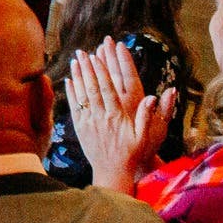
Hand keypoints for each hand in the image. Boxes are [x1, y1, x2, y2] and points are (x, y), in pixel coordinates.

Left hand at [65, 37, 174, 192]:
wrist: (113, 171)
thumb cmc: (133, 153)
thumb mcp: (146, 136)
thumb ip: (148, 116)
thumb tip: (153, 96)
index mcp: (117, 117)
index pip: (108, 90)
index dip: (102, 73)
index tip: (97, 57)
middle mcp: (101, 117)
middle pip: (92, 88)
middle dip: (87, 69)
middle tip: (82, 52)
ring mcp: (89, 122)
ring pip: (81, 95)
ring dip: (77, 76)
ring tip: (75, 60)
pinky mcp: (80, 128)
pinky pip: (74, 107)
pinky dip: (71, 93)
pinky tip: (69, 80)